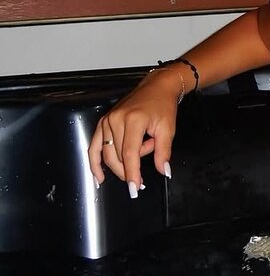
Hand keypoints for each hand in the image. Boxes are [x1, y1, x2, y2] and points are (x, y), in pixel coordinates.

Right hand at [88, 68, 181, 193]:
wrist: (156, 88)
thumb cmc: (163, 106)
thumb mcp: (168, 129)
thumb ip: (164, 152)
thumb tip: (163, 171)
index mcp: (133, 120)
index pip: (129, 153)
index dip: (131, 173)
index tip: (135, 188)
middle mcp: (116, 119)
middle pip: (116, 156)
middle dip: (129, 170)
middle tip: (142, 180)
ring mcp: (107, 120)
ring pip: (107, 154)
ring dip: (121, 163)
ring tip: (136, 162)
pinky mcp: (103, 122)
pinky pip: (95, 146)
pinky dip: (95, 162)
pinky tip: (99, 177)